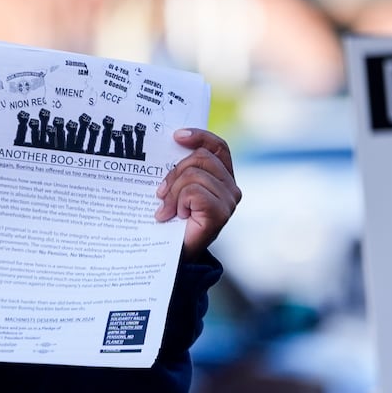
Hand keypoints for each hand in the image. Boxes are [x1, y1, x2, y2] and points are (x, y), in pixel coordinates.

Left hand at [155, 128, 240, 259]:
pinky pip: (192, 192)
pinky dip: (177, 203)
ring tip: (167, 210)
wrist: (172, 256)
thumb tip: (171, 144)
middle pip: (201, 158)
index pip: (217, 146)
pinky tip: (175, 217)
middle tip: (161, 193)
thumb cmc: (173, 222)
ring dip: (173, 192)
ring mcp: (229, 200)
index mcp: (223, 177)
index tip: (176, 136)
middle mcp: (231, 187)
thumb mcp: (177, 189)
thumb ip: (182, 170)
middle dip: (175, 173)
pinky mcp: (221, 213)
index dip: (199, 137)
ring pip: (193, 174)